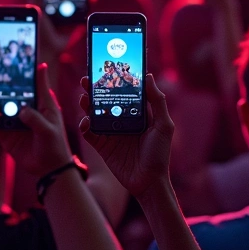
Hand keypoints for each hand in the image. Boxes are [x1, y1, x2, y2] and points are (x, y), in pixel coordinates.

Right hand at [0, 62, 73, 176]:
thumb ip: (41, 98)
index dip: (7, 63)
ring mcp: (8, 116)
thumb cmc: (55, 143)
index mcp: (34, 96)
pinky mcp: (0, 131)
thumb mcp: (51, 120)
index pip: (20, 75)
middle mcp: (19, 103)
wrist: (48, 169)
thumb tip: (40, 70)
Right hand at [77, 73, 173, 200]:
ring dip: (86, 104)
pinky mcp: (102, 145)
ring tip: (84, 97)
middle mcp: (121, 119)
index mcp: (136, 113)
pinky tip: (86, 121)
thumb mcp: (164, 125)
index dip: (114, 79)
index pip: (123, 91)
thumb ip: (157, 101)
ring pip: (94, 113)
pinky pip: (89, 132)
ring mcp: (110, 132)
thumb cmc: (160, 154)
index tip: (107, 67)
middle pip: (105, 100)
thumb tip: (148, 75)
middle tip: (87, 80)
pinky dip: (85, 125)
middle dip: (95, 89)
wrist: (149, 182)